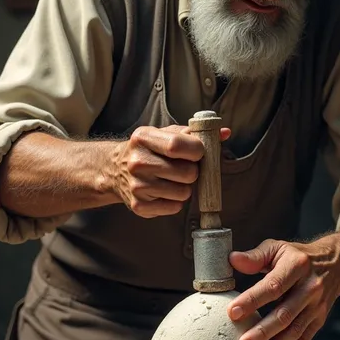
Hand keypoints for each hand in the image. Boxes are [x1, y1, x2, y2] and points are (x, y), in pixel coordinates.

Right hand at [112, 125, 229, 217]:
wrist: (114, 169)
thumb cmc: (149, 149)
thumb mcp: (166, 134)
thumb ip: (195, 133)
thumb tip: (225, 133)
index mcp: (143, 137)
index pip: (177, 146)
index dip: (197, 151)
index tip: (198, 153)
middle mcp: (137, 162)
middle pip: (187, 173)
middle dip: (193, 171)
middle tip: (185, 168)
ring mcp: (137, 186)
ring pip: (184, 192)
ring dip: (185, 187)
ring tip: (174, 180)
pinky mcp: (139, 206)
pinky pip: (175, 207)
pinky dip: (175, 201)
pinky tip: (165, 191)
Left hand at [227, 235, 339, 339]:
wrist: (336, 264)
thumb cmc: (298, 256)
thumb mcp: (278, 248)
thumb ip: (255, 256)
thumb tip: (232, 260)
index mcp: (297, 265)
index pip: (273, 286)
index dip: (252, 300)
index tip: (232, 312)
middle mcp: (310, 287)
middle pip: (284, 313)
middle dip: (263, 332)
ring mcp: (317, 305)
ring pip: (295, 330)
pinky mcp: (320, 318)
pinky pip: (305, 338)